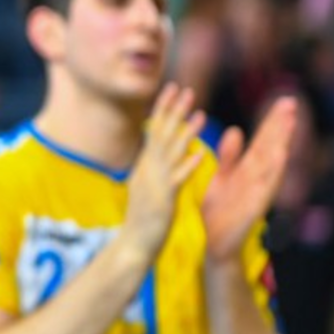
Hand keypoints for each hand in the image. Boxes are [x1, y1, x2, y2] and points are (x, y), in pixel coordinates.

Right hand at [122, 83, 205, 259]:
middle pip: (161, 134)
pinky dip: (188, 166)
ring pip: (171, 153)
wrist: (132, 245)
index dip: (163, 108)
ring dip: (185, 132)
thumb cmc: (142, 219)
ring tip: (200, 114)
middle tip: (185, 89)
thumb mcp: (145, 186)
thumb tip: (156, 148)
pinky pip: (178, 180)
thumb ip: (151, 167)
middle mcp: (147, 170)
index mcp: (145, 166)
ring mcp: (154, 184)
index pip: (153, 130)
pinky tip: (200, 154)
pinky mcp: (164, 200)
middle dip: (173, 111)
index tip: (172, 88)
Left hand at [201, 96, 296, 261]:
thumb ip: (229, 157)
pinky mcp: (253, 208)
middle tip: (290, 102)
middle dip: (280, 126)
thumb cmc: (217, 211)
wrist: (212, 244)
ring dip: (281, 144)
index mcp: (247, 171)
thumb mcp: (221, 179)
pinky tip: (279, 158)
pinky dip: (272, 173)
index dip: (272, 122)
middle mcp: (256, 179)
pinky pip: (264, 189)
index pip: (263, 141)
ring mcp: (257, 193)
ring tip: (289, 124)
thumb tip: (235, 129)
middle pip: (271, 148)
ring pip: (272, 165)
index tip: (282, 101)